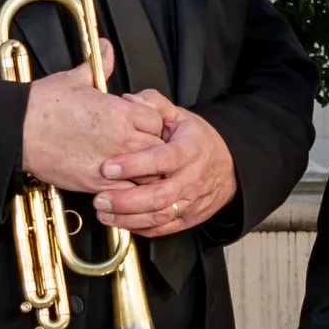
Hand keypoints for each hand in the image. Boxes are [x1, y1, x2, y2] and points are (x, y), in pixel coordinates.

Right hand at [22, 51, 169, 195]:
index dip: (151, 122)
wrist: (17, 130)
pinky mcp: (97, 183)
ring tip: (134, 167)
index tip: (140, 125)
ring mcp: (112, 163)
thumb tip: (106, 48)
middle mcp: (122, 139)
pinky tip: (120, 182)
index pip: (156, 120)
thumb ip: (98, 66)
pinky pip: (128, 192)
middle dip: (153, 148)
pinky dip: (129, 189)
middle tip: (142, 148)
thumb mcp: (74, 79)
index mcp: (120, 112)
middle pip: (158, 148)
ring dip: (145, 171)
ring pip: (149, 174)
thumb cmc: (43, 104)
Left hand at [93, 105, 238, 238]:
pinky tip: (120, 222)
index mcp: (189, 151)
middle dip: (125, 200)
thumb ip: (155, 105)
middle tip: (99, 198)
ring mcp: (190, 202)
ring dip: (128, 218)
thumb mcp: (181, 117)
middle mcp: (191, 179)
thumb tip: (129, 100)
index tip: (108, 167)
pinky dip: (139, 228)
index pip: (161, 160)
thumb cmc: (199, 142)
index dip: (134, 165)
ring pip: (158, 216)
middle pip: (158, 196)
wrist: (229, 169)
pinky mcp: (187, 219)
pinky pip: (162, 229)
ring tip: (103, 213)